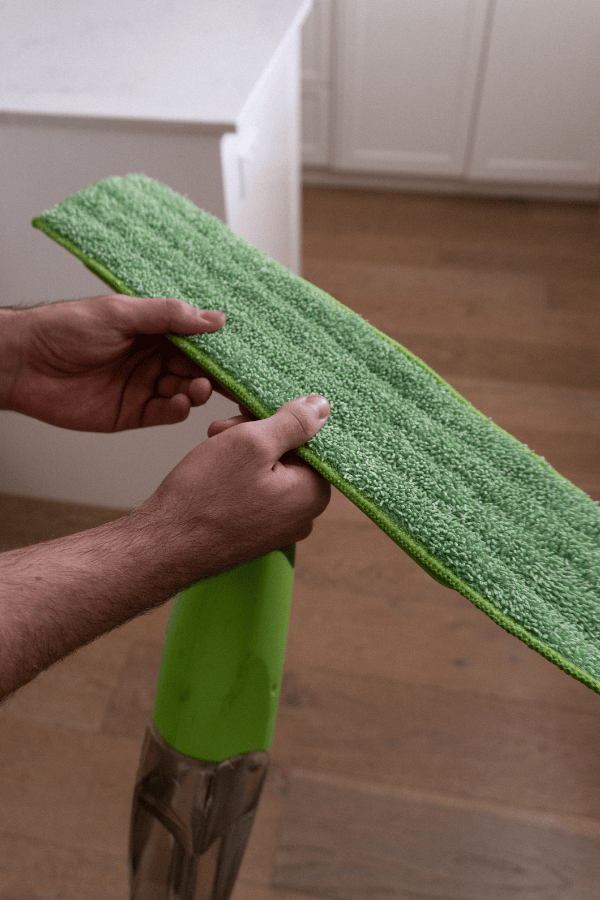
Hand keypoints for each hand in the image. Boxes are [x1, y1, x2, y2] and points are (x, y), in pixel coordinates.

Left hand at [1, 295, 224, 430]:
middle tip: (224, 377)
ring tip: (195, 388)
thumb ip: (169, 316)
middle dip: (213, 373)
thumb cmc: (65, 328)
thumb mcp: (122, 313)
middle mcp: (153, 359)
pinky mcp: (133, 413)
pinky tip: (179, 403)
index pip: (196, 339)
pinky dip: (177, 410)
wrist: (24, 363)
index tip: (239, 352)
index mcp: (153, 331)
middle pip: (196, 368)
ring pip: (185, 392)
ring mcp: (144, 386)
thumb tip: (216, 318)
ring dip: (196, 391)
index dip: (218, 346)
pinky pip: (165, 413)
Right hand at [139, 394, 331, 578]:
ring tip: (212, 448)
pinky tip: (212, 472)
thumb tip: (322, 407)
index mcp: (313, 494)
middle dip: (254, 435)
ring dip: (241, 452)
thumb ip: (293, 422)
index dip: (274, 420)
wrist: (165, 545)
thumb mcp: (251, 443)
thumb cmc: (205, 496)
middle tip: (221, 432)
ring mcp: (279, 527)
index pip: (308, 439)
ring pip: (268, 470)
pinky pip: (254, 491)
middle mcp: (302, 515)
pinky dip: (235, 475)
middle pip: (288, 454)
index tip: (246, 416)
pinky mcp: (255, 532)